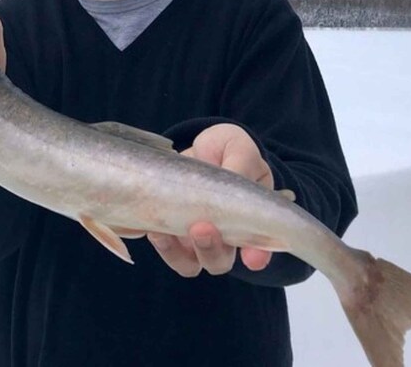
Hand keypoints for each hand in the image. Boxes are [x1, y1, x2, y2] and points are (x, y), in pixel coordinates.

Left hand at [147, 124, 274, 276]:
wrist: (196, 147)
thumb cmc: (227, 149)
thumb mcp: (238, 147)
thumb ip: (241, 163)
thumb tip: (235, 179)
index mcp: (251, 220)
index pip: (259, 249)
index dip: (258, 257)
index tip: (253, 257)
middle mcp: (224, 237)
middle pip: (220, 261)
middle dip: (211, 251)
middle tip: (202, 228)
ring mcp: (195, 239)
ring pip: (190, 263)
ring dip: (177, 253)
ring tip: (165, 232)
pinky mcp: (171, 232)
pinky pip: (165, 250)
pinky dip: (159, 243)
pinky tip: (152, 227)